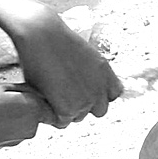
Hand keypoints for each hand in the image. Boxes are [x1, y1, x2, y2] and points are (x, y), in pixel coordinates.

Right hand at [0, 84, 52, 158]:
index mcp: (34, 109)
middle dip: (23, 104)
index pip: (50, 103)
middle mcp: (31, 127)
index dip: (39, 96)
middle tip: (2, 97)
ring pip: (21, 121)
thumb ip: (22, 90)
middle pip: (35, 111)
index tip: (29, 92)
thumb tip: (32, 92)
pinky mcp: (6, 147)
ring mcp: (19, 140)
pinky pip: (9, 131)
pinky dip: (1, 126)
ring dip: (11, 115)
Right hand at [7, 5, 122, 126]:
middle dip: (85, 105)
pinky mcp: (68, 109)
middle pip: (99, 110)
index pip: (114, 95)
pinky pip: (62, 122)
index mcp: (107, 74)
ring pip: (79, 116)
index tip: (87, 91)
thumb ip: (93, 74)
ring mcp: (85, 101)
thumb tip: (85, 87)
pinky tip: (45, 100)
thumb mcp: (87, 55)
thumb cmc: (58, 40)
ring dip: (67, 110)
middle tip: (67, 94)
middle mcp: (100, 89)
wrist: (42, 36)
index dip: (100, 94)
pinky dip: (53, 115)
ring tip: (52, 94)